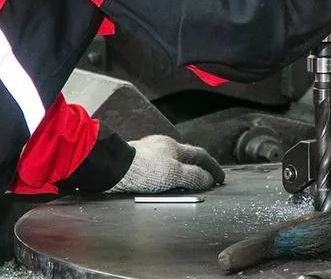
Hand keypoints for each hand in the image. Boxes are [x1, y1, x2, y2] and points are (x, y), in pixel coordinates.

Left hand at [106, 135, 225, 193]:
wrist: (110, 169)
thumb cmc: (141, 170)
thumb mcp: (174, 174)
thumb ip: (194, 177)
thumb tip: (208, 179)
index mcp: (173, 146)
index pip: (200, 155)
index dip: (212, 167)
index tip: (219, 177)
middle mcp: (160, 147)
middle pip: (184, 157)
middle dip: (196, 168)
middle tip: (205, 180)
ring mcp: (146, 153)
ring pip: (169, 162)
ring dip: (180, 172)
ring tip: (184, 185)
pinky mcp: (134, 163)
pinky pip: (155, 169)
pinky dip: (164, 176)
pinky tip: (160, 185)